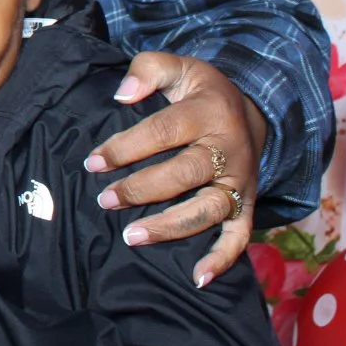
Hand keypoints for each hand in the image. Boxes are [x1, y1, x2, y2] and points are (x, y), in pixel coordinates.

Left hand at [85, 52, 265, 286]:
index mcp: (209, 111)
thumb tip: (122, 93)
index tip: (93, 161)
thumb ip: (147, 70)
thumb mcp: (179, 68)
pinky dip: (223, 258)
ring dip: (171, 226)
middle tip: (105, 200)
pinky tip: (197, 278)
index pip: (162, 131)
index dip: (125, 147)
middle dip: (142, 189)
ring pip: (209, 208)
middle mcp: (228, 149)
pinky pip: (241, 235)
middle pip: (185, 172)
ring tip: (131, 237)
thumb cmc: (201, 93)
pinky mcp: (247, 203)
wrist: (252, 113)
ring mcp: (240, 180)